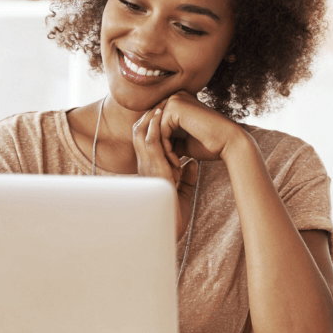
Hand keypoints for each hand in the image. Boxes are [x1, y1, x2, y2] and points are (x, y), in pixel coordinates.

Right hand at [132, 106, 198, 240]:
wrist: (171, 228)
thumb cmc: (175, 215)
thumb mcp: (183, 191)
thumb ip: (187, 177)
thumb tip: (193, 164)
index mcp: (151, 170)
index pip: (146, 141)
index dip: (153, 126)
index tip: (167, 115)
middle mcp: (145, 166)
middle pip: (139, 132)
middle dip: (149, 117)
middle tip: (162, 105)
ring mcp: (146, 166)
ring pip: (140, 133)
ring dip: (150, 118)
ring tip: (161, 105)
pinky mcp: (152, 168)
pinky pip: (148, 141)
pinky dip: (153, 127)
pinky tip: (161, 116)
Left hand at [158, 91, 245, 165]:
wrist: (228, 142)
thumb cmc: (210, 144)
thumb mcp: (185, 142)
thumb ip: (171, 139)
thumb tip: (156, 146)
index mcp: (179, 102)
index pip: (161, 126)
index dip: (162, 145)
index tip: (168, 163)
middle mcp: (176, 97)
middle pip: (157, 127)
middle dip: (160, 148)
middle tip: (167, 167)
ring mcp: (175, 100)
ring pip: (157, 130)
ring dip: (163, 150)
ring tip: (172, 166)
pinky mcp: (175, 107)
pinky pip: (161, 131)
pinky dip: (167, 149)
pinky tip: (176, 161)